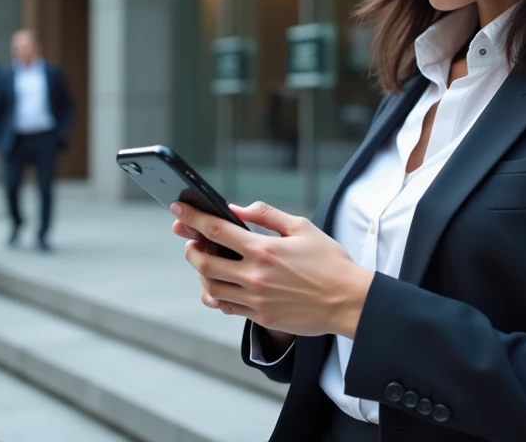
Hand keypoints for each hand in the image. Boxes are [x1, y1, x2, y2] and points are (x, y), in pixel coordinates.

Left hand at [171, 201, 373, 338]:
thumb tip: (238, 208)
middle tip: (191, 242)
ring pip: (211, 288)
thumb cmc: (329, 262)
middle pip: (204, 263)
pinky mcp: (261, 317)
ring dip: (202, 274)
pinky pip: (228, 308)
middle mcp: (255, 275)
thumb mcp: (302, 227)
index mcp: (264, 248)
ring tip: (207, 263)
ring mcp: (256, 300)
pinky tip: (220, 287)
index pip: (216, 230)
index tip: (178, 209)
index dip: (192, 217)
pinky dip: (217, 296)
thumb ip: (266, 215)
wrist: (348, 301)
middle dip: (191, 250)